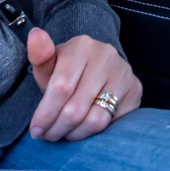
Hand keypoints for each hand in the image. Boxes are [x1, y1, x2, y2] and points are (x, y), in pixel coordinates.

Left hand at [26, 29, 141, 141]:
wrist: (98, 69)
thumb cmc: (68, 71)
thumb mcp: (50, 66)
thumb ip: (40, 56)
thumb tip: (35, 35)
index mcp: (81, 45)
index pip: (61, 86)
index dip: (46, 113)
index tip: (36, 130)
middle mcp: (105, 55)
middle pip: (76, 107)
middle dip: (57, 127)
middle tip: (48, 135)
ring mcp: (123, 72)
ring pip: (94, 120)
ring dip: (74, 134)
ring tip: (63, 133)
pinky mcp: (135, 89)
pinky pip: (111, 122)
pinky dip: (92, 132)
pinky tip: (82, 128)